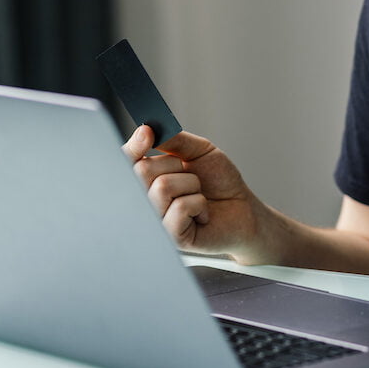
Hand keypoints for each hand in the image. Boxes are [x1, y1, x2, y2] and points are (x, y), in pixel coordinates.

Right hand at [123, 125, 263, 260]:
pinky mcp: (171, 238)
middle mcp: (145, 201)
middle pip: (141, 171)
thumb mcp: (199, 152)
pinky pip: (180, 207)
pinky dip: (199, 204)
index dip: (132, 147)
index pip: (125, 161)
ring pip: (162, 187)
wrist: (243, 208)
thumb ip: (175, 140)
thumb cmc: (218, 181)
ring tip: (198, 195)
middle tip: (190, 176)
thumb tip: (150, 129)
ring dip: (191, 184)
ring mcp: (156, 221)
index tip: (147, 133)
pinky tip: (203, 215)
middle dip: (174, 165)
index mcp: (147, 179)